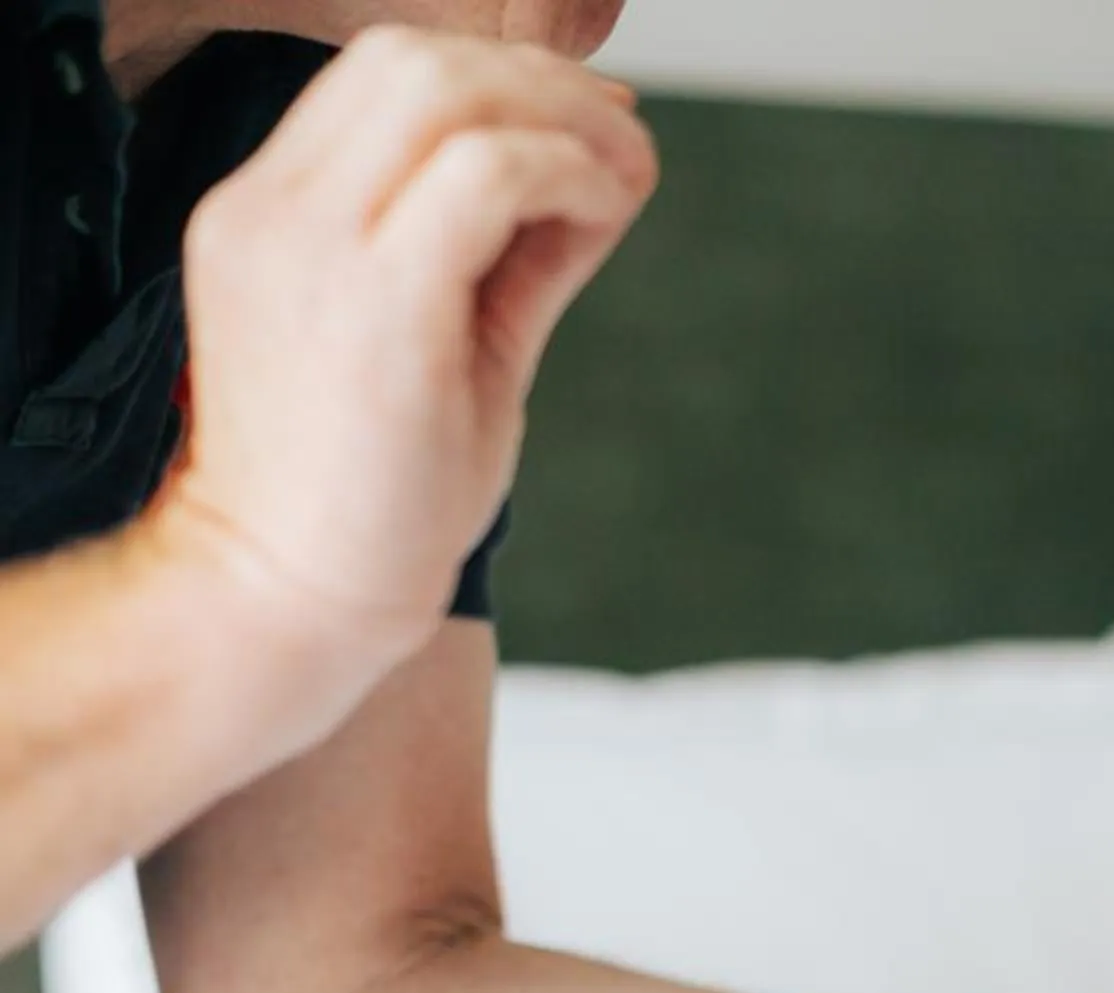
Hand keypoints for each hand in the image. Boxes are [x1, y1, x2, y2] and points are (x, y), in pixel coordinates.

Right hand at [142, 27, 657, 749]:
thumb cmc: (376, 491)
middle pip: (411, 59)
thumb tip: (603, 168)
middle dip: (541, 82)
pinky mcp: (374, 300)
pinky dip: (569, 172)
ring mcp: (310, 248)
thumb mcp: (453, 338)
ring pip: (446, 91)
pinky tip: (608, 211)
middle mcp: (272, 211)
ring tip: (627, 176)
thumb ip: (517, 249)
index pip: (383, 73)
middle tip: (622, 144)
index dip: (505, 78)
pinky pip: (487, 173)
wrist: (290, 597)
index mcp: (271, 212)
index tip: (593, 130)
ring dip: (564, 119)